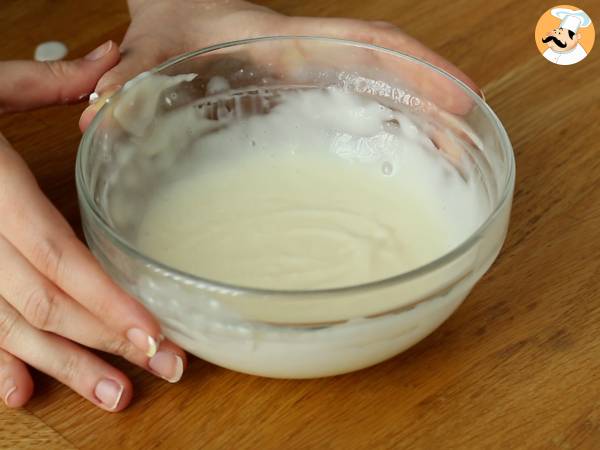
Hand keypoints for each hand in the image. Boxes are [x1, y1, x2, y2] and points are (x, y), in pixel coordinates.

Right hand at [0, 42, 185, 411]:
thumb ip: (46, 82)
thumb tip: (110, 57)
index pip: (55, 255)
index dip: (104, 298)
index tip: (151, 331)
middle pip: (44, 302)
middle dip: (105, 340)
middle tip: (163, 367)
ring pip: (9, 327)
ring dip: (63, 365)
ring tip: (115, 395)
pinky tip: (20, 391)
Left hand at [79, 0, 479, 129]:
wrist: (175, 10)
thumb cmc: (171, 21)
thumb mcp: (151, 48)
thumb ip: (127, 78)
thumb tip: (98, 117)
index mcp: (286, 43)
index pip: (367, 46)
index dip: (416, 69)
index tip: (460, 96)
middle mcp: (309, 60)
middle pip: (389, 73)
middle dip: (433, 101)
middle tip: (471, 141)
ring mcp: (311, 78)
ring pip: (379, 91)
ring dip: (417, 120)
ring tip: (455, 158)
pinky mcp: (304, 95)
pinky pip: (354, 105)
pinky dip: (385, 123)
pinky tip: (403, 156)